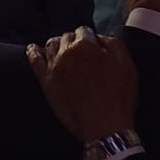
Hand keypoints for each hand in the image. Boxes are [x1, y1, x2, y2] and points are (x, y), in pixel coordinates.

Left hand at [26, 28, 137, 142]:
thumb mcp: (126, 65)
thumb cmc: (118, 98)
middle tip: (81, 54)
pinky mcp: (46, 81)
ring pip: (51, 44)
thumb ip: (113, 43)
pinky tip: (33, 49)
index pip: (84, 31)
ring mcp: (54, 66)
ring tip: (62, 50)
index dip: (90, 39)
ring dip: (58, 45)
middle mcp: (67, 51)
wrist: (104, 127)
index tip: (93, 48)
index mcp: (86, 45)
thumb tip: (100, 37)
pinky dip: (33, 52)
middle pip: (67, 37)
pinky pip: (35, 60)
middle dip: (74, 42)